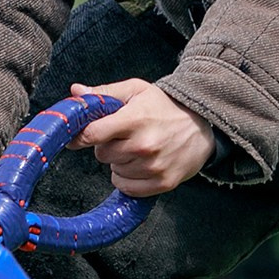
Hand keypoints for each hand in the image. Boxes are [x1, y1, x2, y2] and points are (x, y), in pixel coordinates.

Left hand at [69, 79, 214, 196]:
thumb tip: (75, 92)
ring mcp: (154, 167)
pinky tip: (140, 164)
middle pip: (101, 154)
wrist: (203, 124)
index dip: (80, 136)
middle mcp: (144, 145)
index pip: (92, 134)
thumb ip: (104, 93)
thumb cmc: (165, 106)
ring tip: (138, 148)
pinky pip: (127, 187)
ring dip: (119, 162)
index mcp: (135, 119)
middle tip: (123, 136)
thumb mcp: (136, 91)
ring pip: (114, 171)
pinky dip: (128, 178)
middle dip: (107, 145)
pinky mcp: (163, 183)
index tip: (76, 137)